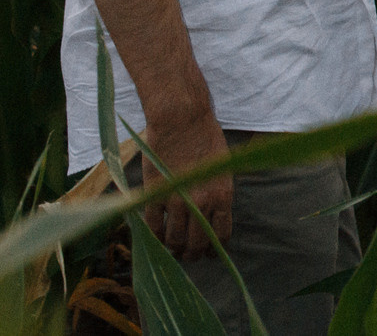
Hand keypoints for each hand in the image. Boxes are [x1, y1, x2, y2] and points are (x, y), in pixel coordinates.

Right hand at [142, 106, 233, 261]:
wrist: (182, 121)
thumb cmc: (206, 139)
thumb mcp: (222, 168)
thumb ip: (217, 194)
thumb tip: (212, 219)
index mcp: (223, 195)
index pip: (221, 234)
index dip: (214, 249)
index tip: (209, 254)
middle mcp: (202, 202)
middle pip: (196, 243)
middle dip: (192, 254)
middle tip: (187, 256)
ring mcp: (177, 201)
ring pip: (173, 239)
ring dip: (172, 249)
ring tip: (172, 249)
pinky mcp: (155, 195)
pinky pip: (153, 226)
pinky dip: (154, 236)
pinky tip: (156, 236)